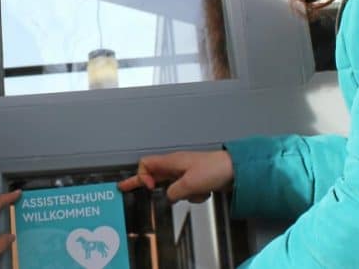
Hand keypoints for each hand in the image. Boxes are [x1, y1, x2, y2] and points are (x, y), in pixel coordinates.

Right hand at [117, 150, 233, 202]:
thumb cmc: (214, 169)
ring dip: (181, 195)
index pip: (146, 164)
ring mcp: (185, 173)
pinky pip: (186, 191)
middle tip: (124, 188)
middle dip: (142, 184)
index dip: (143, 177)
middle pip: (153, 174)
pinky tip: (204, 193)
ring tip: (195, 192)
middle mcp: (175, 166)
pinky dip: (193, 195)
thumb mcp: (190, 184)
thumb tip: (168, 197)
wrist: (235, 170)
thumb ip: (174, 192)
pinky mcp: (194, 180)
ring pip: (172, 187)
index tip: (150, 188)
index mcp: (171, 162)